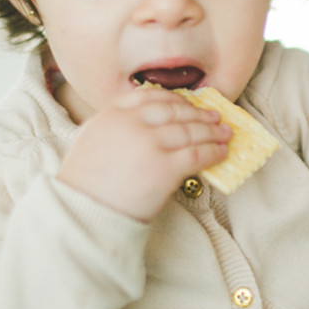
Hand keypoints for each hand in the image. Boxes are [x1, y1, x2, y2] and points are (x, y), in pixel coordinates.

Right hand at [56, 86, 230, 220]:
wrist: (83, 212)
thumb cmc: (84, 184)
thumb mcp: (91, 141)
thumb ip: (115, 126)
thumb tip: (145, 123)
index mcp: (112, 115)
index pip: (149, 95)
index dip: (173, 98)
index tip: (186, 102)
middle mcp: (132, 124)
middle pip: (174, 111)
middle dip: (198, 114)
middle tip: (213, 116)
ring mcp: (150, 145)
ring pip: (190, 131)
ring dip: (212, 132)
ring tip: (225, 133)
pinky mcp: (165, 169)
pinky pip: (197, 155)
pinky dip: (213, 152)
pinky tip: (221, 153)